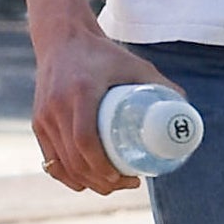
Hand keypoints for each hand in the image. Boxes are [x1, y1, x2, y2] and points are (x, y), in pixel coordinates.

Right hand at [32, 28, 175, 196]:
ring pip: (62, 164)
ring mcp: (44, 117)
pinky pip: (50, 160)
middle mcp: (57, 107)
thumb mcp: (134, 65)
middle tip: (127, 183)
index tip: (125, 176)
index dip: (103, 166)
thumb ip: (160, 85)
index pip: (85, 140)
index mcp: (80, 92)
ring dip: (86, 182)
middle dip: (101, 181)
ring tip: (111, 184)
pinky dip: (67, 176)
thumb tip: (184, 111)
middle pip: (74, 158)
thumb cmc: (103, 54)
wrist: (62, 39)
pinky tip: (85, 182)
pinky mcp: (38, 123)